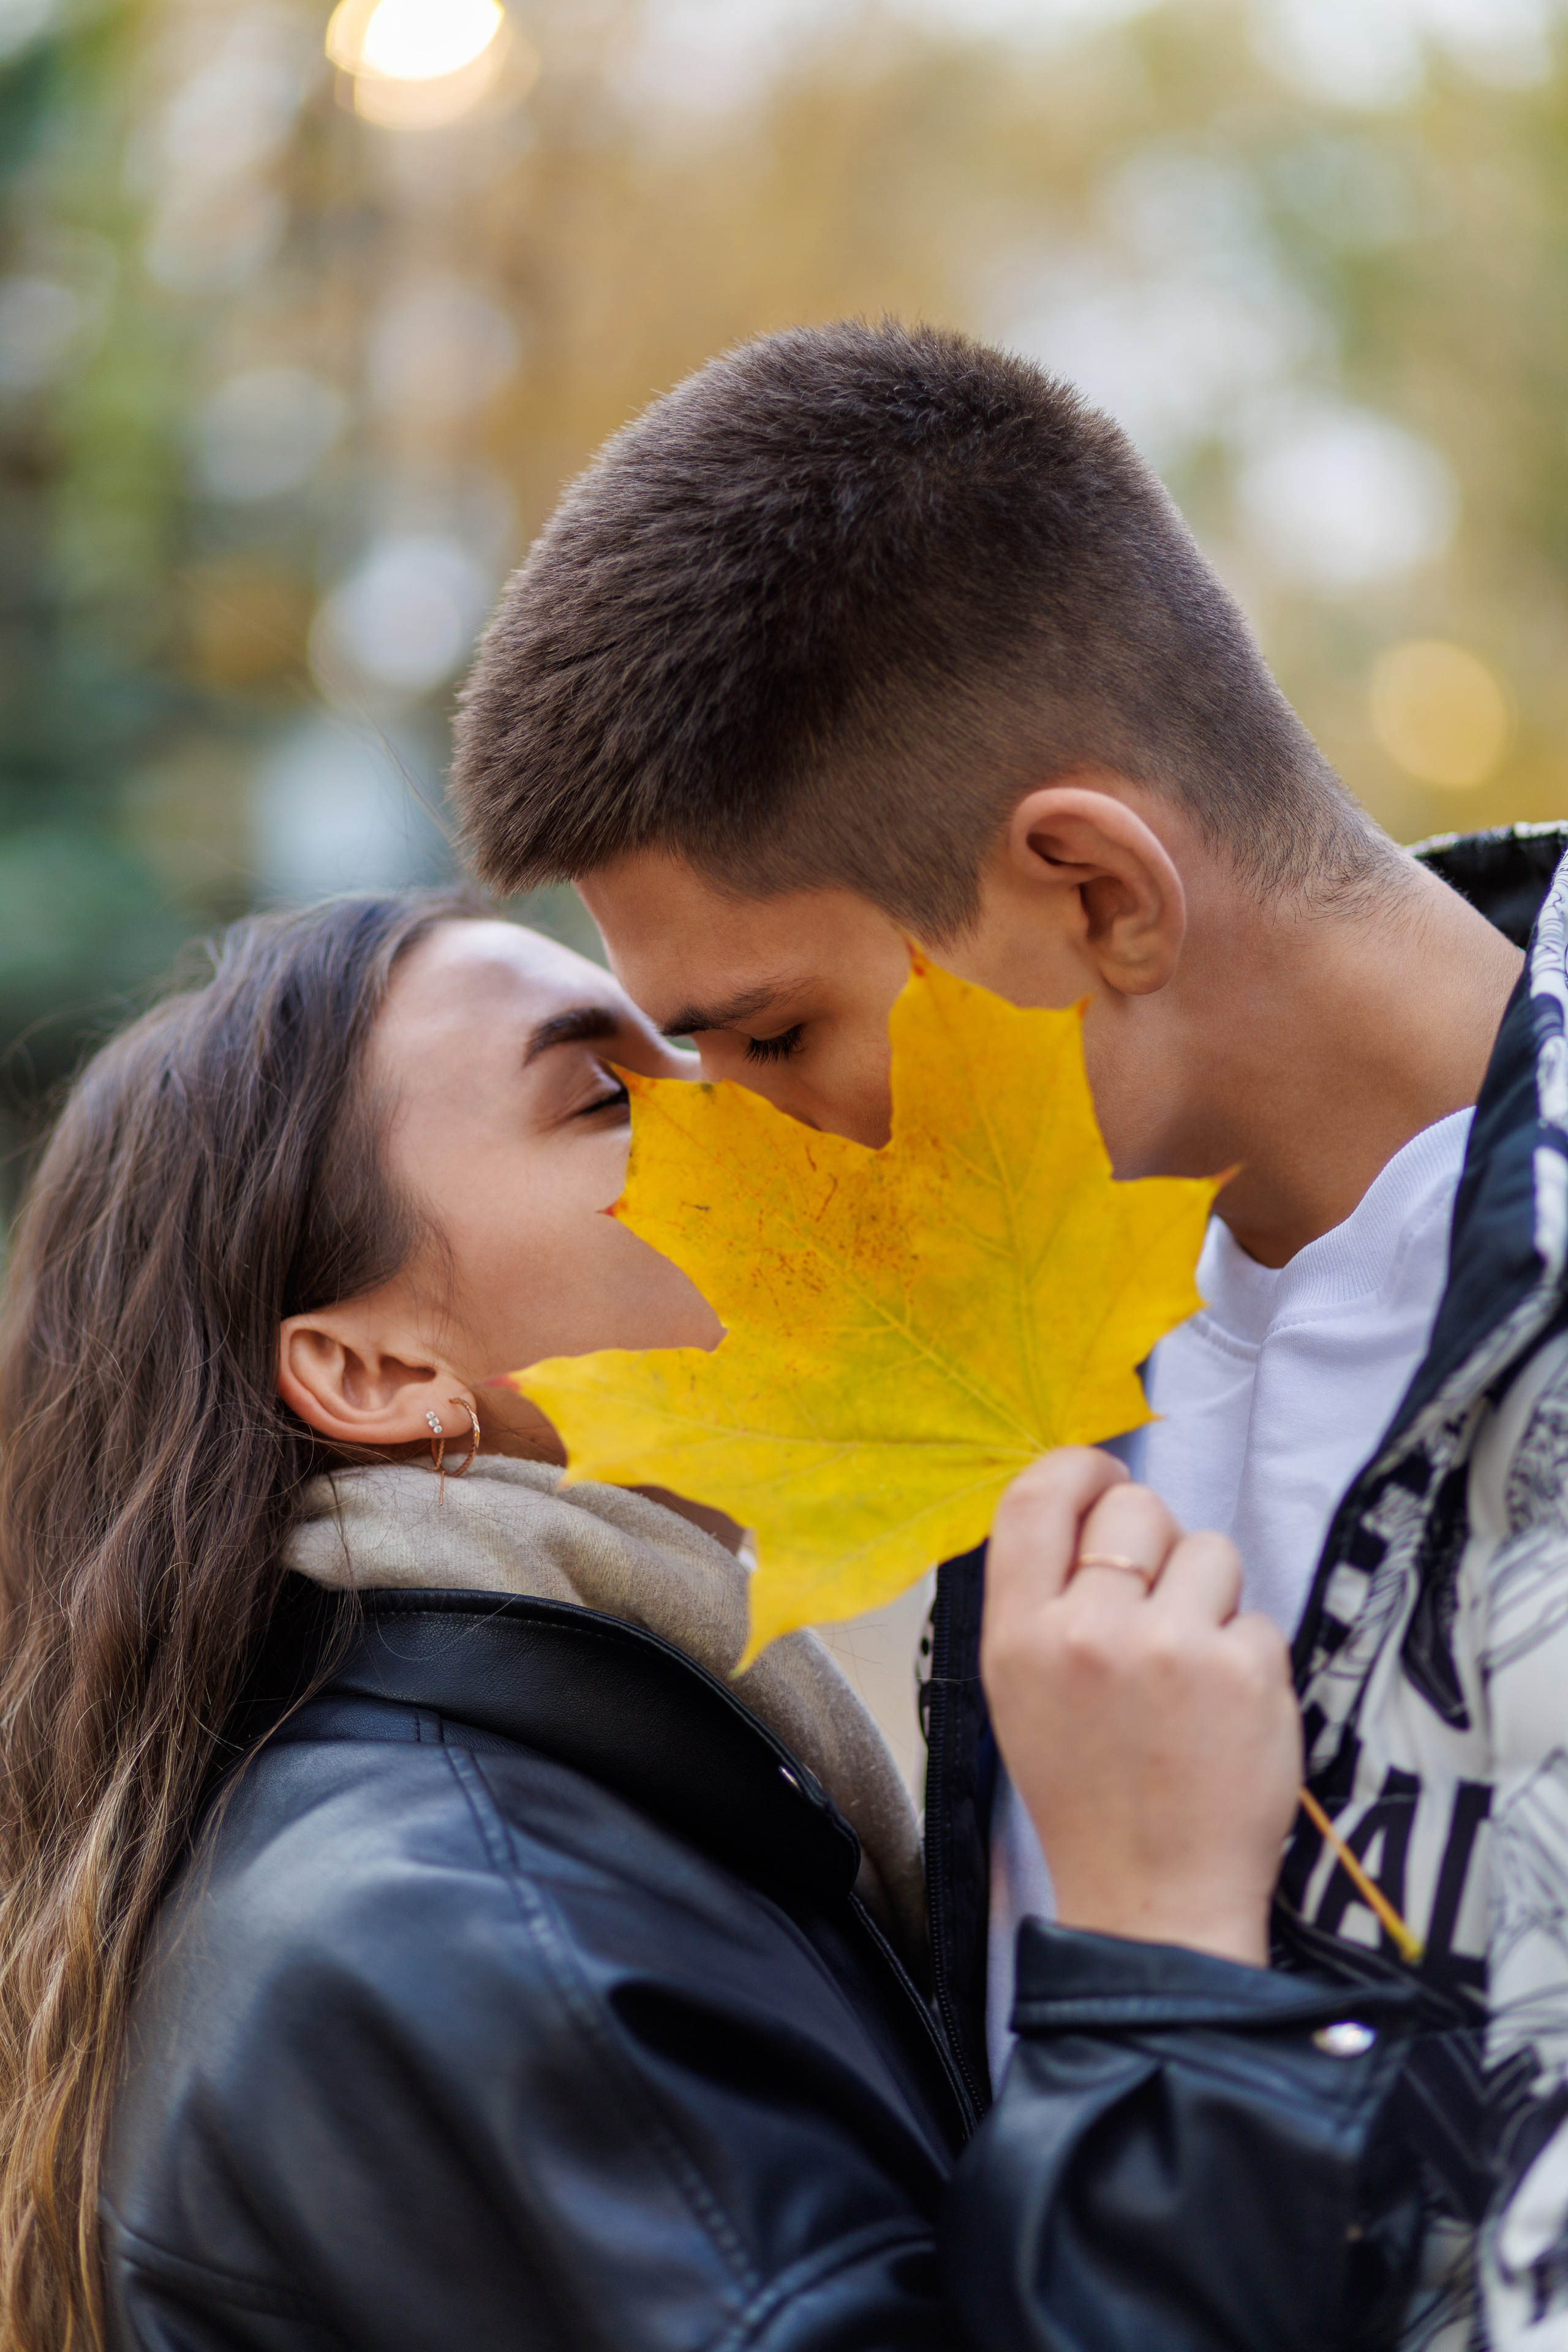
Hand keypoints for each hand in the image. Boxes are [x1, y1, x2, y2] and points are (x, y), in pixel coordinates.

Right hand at [981, 1448, 1301, 1968]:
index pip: (1035, 1499)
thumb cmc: (1087, 1793)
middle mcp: (1088, 1632)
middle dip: (1155, 1542)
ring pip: (1209, 1549)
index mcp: (1018, 1637)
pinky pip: (1257, 1615)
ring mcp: (1172, 1648)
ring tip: (1192, 1668)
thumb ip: (1042, 1599)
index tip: (1104, 1475)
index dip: (1078, 1468)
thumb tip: (1085, 1506)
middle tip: (1156, 1606)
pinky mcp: (1247, 1671)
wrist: (1153, 1898)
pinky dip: (1249, 1655)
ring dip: (1209, 1595)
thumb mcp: (1020, 1692)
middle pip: (1135, 1506)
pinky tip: (1226, 1711)